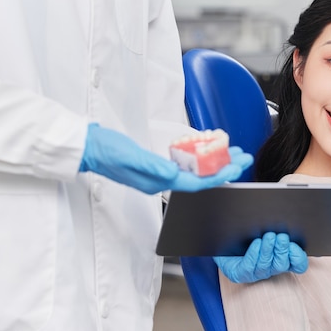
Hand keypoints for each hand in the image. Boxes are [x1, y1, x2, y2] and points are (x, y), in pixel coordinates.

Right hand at [79, 123, 252, 193]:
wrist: (88, 147)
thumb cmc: (105, 151)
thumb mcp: (130, 156)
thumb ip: (151, 165)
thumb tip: (172, 172)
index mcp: (157, 181)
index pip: (195, 182)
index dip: (217, 175)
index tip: (235, 167)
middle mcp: (161, 179)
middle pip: (200, 177)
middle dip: (224, 168)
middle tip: (243, 157)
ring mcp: (159, 172)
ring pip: (195, 170)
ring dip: (215, 161)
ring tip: (233, 152)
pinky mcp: (156, 163)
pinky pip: (185, 163)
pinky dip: (200, 156)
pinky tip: (209, 148)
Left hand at [214, 232, 307, 282]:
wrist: (220, 238)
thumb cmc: (246, 232)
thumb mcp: (264, 227)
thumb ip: (278, 228)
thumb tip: (290, 220)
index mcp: (280, 258)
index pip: (297, 265)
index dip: (298, 258)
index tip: (295, 245)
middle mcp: (269, 268)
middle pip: (282, 264)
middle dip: (283, 250)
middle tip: (282, 236)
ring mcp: (254, 273)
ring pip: (266, 266)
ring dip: (269, 250)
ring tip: (269, 236)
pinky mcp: (239, 274)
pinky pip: (250, 267)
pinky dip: (254, 255)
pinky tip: (256, 243)